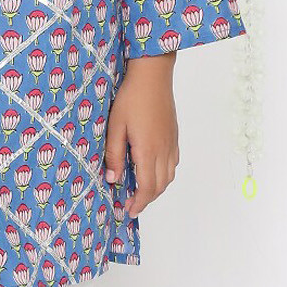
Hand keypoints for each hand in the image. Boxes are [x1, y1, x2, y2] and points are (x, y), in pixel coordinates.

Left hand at [103, 55, 179, 218]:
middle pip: (160, 185)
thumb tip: (113, 178)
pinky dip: (164, 174)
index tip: (129, 211)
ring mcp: (171, 143)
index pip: (147, 187)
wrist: (153, 75)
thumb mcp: (115, 126)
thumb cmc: (131, 97)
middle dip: (147, 199)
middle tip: (132, 204)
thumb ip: (114, 154)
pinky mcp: (174, 135)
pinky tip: (152, 170)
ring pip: (169, 176)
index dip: (139, 203)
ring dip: (157, 188)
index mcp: (148, 151)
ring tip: (141, 190)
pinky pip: (173, 163)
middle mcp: (164, 150)